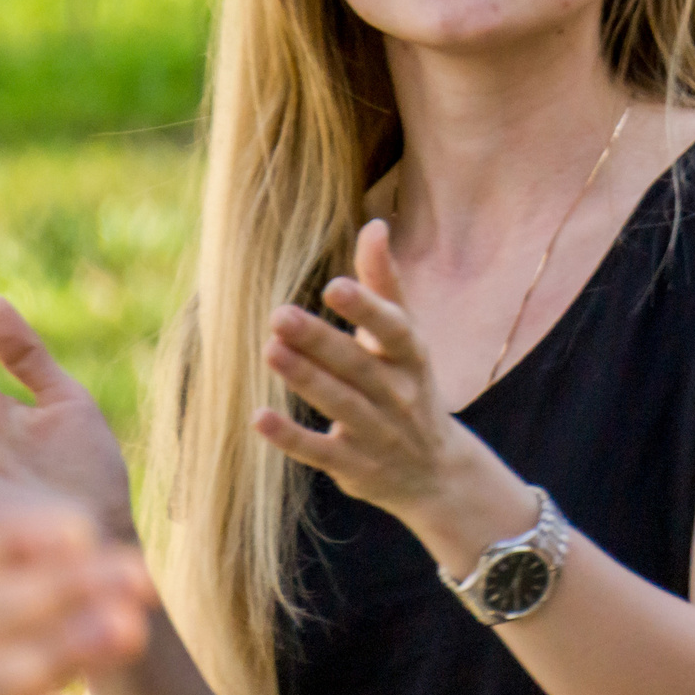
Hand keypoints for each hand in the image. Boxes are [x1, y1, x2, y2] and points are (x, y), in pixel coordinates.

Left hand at [252, 221, 523, 558]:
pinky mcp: (354, 466)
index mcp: (412, 357)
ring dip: (305, 379)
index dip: (367, 309)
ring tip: (269, 351)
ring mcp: (378, 433)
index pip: (394, 329)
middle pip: (358, 366)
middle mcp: (399, 394)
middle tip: (279, 314)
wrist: (435, 470)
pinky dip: (291, 437)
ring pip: (340, 405)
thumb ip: (385, 284)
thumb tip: (375, 224)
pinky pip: (321, 451)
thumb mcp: (406, 338)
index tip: (335, 285)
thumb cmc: (408, 385)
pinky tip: (259, 417)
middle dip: (320, 341)